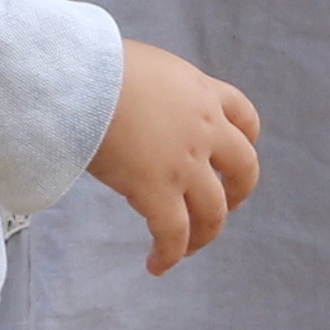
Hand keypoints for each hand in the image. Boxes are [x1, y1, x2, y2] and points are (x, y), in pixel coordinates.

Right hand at [90, 39, 259, 272]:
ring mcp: (185, 164)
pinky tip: (156, 266)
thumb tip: (131, 94)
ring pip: (214, 212)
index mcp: (202, 92)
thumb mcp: (143, 64)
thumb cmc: (96, 63)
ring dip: (205, 234)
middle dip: (239, 191)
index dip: (247, 140)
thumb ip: (155, 85)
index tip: (233, 156)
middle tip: (226, 204)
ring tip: (189, 247)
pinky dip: (169, 254)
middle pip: (245, 169)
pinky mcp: (156, 192)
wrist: (82, 78)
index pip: (244, 116)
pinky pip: (173, 234)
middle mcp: (204, 129)